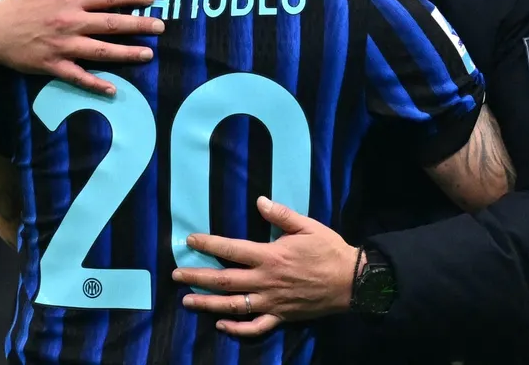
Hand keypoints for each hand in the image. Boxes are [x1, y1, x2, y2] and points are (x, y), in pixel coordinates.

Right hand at [0, 0, 164, 93]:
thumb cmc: (21, 3)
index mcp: (70, 0)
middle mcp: (70, 22)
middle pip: (110, 24)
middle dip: (138, 25)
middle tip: (160, 27)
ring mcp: (63, 46)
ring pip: (100, 51)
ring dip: (126, 53)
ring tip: (148, 55)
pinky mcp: (54, 65)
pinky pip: (78, 76)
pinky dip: (95, 84)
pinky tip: (113, 90)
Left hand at [172, 196, 358, 336]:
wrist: (352, 281)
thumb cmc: (329, 250)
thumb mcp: (308, 226)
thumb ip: (282, 215)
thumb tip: (259, 201)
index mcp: (270, 256)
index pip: (231, 249)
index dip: (208, 243)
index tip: (190, 240)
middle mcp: (266, 281)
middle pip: (224, 280)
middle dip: (197, 276)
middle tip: (176, 275)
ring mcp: (271, 302)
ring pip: (233, 305)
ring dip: (207, 304)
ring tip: (187, 300)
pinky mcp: (281, 317)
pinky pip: (255, 327)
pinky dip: (236, 328)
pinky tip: (222, 325)